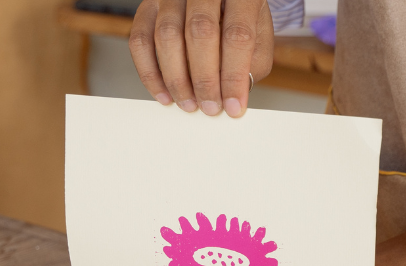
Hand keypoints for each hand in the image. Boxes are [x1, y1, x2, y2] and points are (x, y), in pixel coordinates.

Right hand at [129, 0, 273, 117]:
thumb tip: (229, 98)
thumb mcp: (259, 38)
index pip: (237, 36)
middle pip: (199, 33)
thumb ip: (249, 64)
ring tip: (189, 104)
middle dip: (204, 79)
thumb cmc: (241, 21)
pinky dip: (149, 72)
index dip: (233, 76)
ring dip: (176, 79)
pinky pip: (139, 39)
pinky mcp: (147, 5)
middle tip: (209, 108)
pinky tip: (164, 94)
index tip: (233, 107)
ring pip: (166, 36)